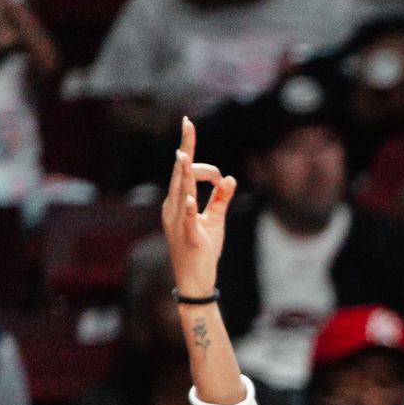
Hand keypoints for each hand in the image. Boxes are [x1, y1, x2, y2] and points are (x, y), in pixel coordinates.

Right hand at [159, 115, 233, 302]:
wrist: (195, 281)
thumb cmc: (202, 250)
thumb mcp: (215, 221)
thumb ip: (221, 199)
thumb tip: (230, 178)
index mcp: (178, 202)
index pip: (186, 172)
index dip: (202, 164)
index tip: (219, 176)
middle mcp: (174, 207)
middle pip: (180, 172)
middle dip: (185, 147)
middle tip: (188, 123)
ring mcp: (179, 221)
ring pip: (180, 191)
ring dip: (183, 171)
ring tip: (183, 153)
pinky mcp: (190, 237)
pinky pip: (188, 219)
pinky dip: (189, 207)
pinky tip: (191, 196)